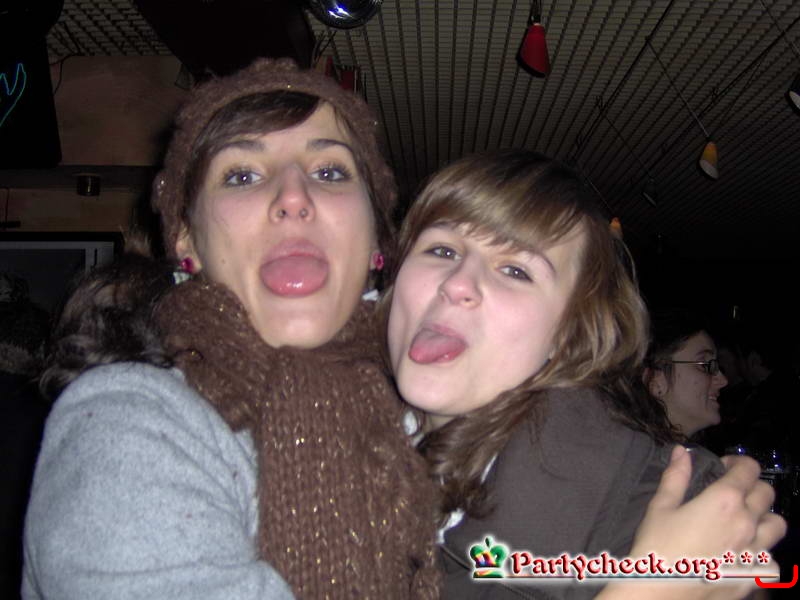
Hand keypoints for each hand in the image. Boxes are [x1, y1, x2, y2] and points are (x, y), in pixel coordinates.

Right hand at [599, 445, 786, 599]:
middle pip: (767, 494)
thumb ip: (675, 477)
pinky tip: (741, 554)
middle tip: (732, 492)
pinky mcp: (756, 576)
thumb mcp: (660, 507)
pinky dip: (761, 553)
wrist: (660, 593)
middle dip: (751, 486)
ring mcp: (756, 552)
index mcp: (724, 500)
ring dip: (763, 518)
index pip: (749, 469)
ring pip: (777, 525)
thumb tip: (682, 451)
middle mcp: (747, 522)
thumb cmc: (657, 546)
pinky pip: (772, 559)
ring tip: (744, 522)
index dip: (738, 462)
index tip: (724, 466)